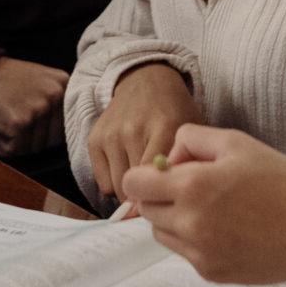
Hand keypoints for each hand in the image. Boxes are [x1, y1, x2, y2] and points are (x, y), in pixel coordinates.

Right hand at [0, 57, 67, 157]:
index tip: (32, 132)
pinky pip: (18, 148)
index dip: (46, 135)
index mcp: (63, 83)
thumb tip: (63, 137)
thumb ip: (57, 101)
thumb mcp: (41, 80)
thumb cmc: (8, 81)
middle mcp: (55, 94)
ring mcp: (39, 107)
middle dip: (32, 142)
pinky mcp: (20, 121)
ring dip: (18, 144)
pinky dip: (6, 146)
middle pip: (51, 140)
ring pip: (35, 147)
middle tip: (16, 132)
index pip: (65, 125)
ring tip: (6, 127)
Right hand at [86, 62, 203, 208]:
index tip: (168, 203)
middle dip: (148, 197)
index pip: (158, 177)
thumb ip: (186, 165)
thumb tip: (170, 206)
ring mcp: (110, 135)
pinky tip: (128, 172)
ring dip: (131, 192)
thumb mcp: (191, 131)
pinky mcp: (94, 140)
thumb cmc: (174, 110)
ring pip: (117, 189)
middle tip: (158, 194)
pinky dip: (115, 185)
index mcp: (164, 127)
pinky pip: (103, 183)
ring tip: (144, 181)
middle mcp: (132, 131)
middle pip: (136, 187)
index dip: (162, 197)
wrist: (145, 79)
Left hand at [122, 124, 285, 283]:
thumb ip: (192, 140)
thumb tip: (168, 158)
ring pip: (163, 233)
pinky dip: (196, 240)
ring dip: (176, 219)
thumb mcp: (238, 143)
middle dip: (161, 195)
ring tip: (214, 209)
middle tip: (196, 187)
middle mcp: (189, 223)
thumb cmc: (284, 183)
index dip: (146, 174)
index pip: (134, 184)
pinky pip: (186, 253)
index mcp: (192, 187)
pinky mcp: (211, 273)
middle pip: (146, 210)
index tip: (167, 171)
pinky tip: (229, 230)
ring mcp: (199, 253)